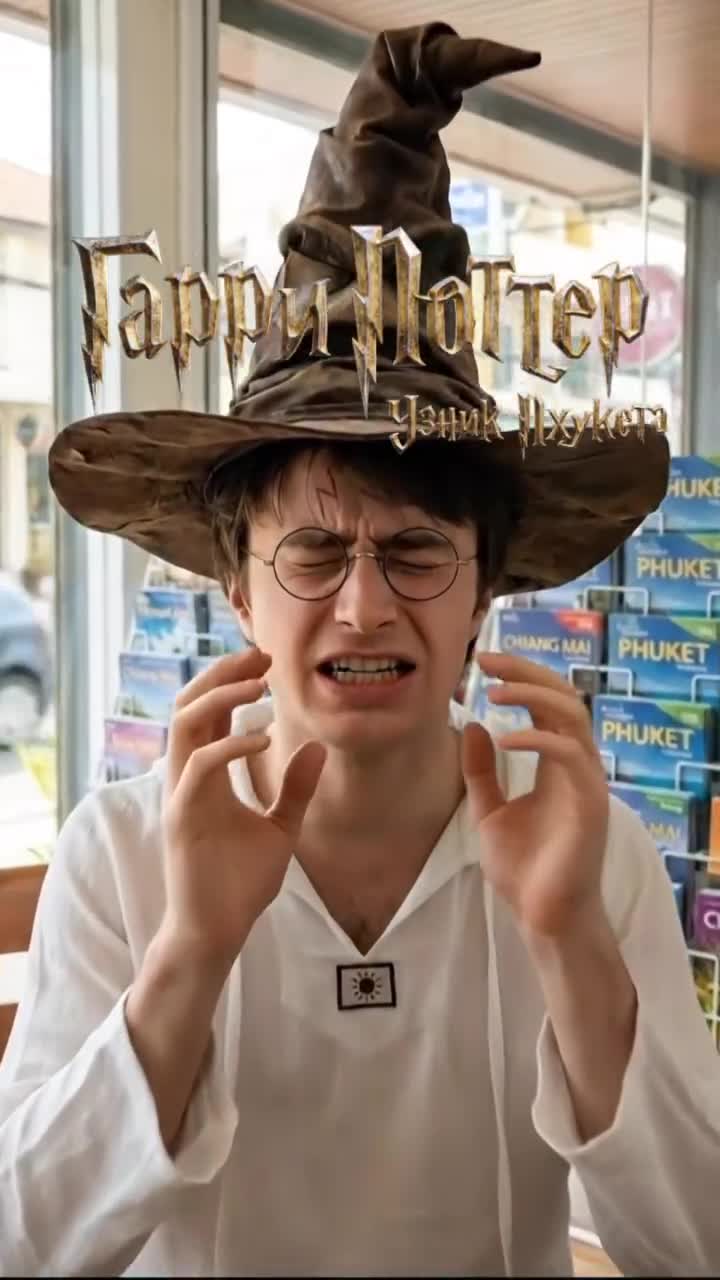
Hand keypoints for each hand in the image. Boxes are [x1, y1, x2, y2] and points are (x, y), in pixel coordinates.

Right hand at [161, 647, 325, 972]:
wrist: (218, 931)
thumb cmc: (240, 884)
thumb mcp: (281, 827)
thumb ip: (295, 788)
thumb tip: (317, 747)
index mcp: (203, 775)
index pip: (207, 713)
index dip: (231, 680)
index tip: (265, 661)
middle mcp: (185, 777)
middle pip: (188, 704)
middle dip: (221, 674)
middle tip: (260, 656)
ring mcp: (181, 795)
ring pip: (184, 724)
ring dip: (219, 697)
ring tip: (258, 684)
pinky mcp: (183, 817)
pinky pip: (199, 767)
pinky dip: (229, 746)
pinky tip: (263, 738)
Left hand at [461, 651, 608, 938]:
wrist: (542, 918)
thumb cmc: (524, 870)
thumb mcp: (489, 811)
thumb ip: (482, 771)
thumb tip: (472, 726)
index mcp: (557, 764)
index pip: (547, 704)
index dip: (519, 677)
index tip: (483, 662)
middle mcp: (577, 765)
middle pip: (564, 697)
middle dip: (527, 672)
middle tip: (487, 660)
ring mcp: (586, 781)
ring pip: (573, 715)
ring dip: (534, 695)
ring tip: (495, 692)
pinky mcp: (589, 801)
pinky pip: (570, 753)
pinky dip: (539, 738)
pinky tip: (505, 740)